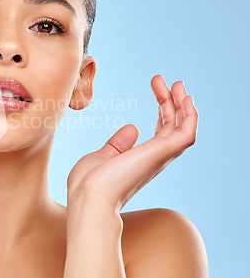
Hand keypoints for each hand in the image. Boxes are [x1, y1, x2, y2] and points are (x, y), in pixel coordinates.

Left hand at [66, 75, 197, 211]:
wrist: (88, 197)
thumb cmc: (89, 184)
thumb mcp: (102, 156)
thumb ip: (117, 144)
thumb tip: (132, 129)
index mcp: (141, 159)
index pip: (160, 131)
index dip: (162, 109)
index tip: (158, 88)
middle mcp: (154, 159)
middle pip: (172, 126)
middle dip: (171, 101)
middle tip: (164, 80)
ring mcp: (159, 157)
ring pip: (182, 128)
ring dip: (183, 105)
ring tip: (178, 84)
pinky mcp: (161, 153)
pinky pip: (186, 134)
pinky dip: (190, 116)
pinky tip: (185, 99)